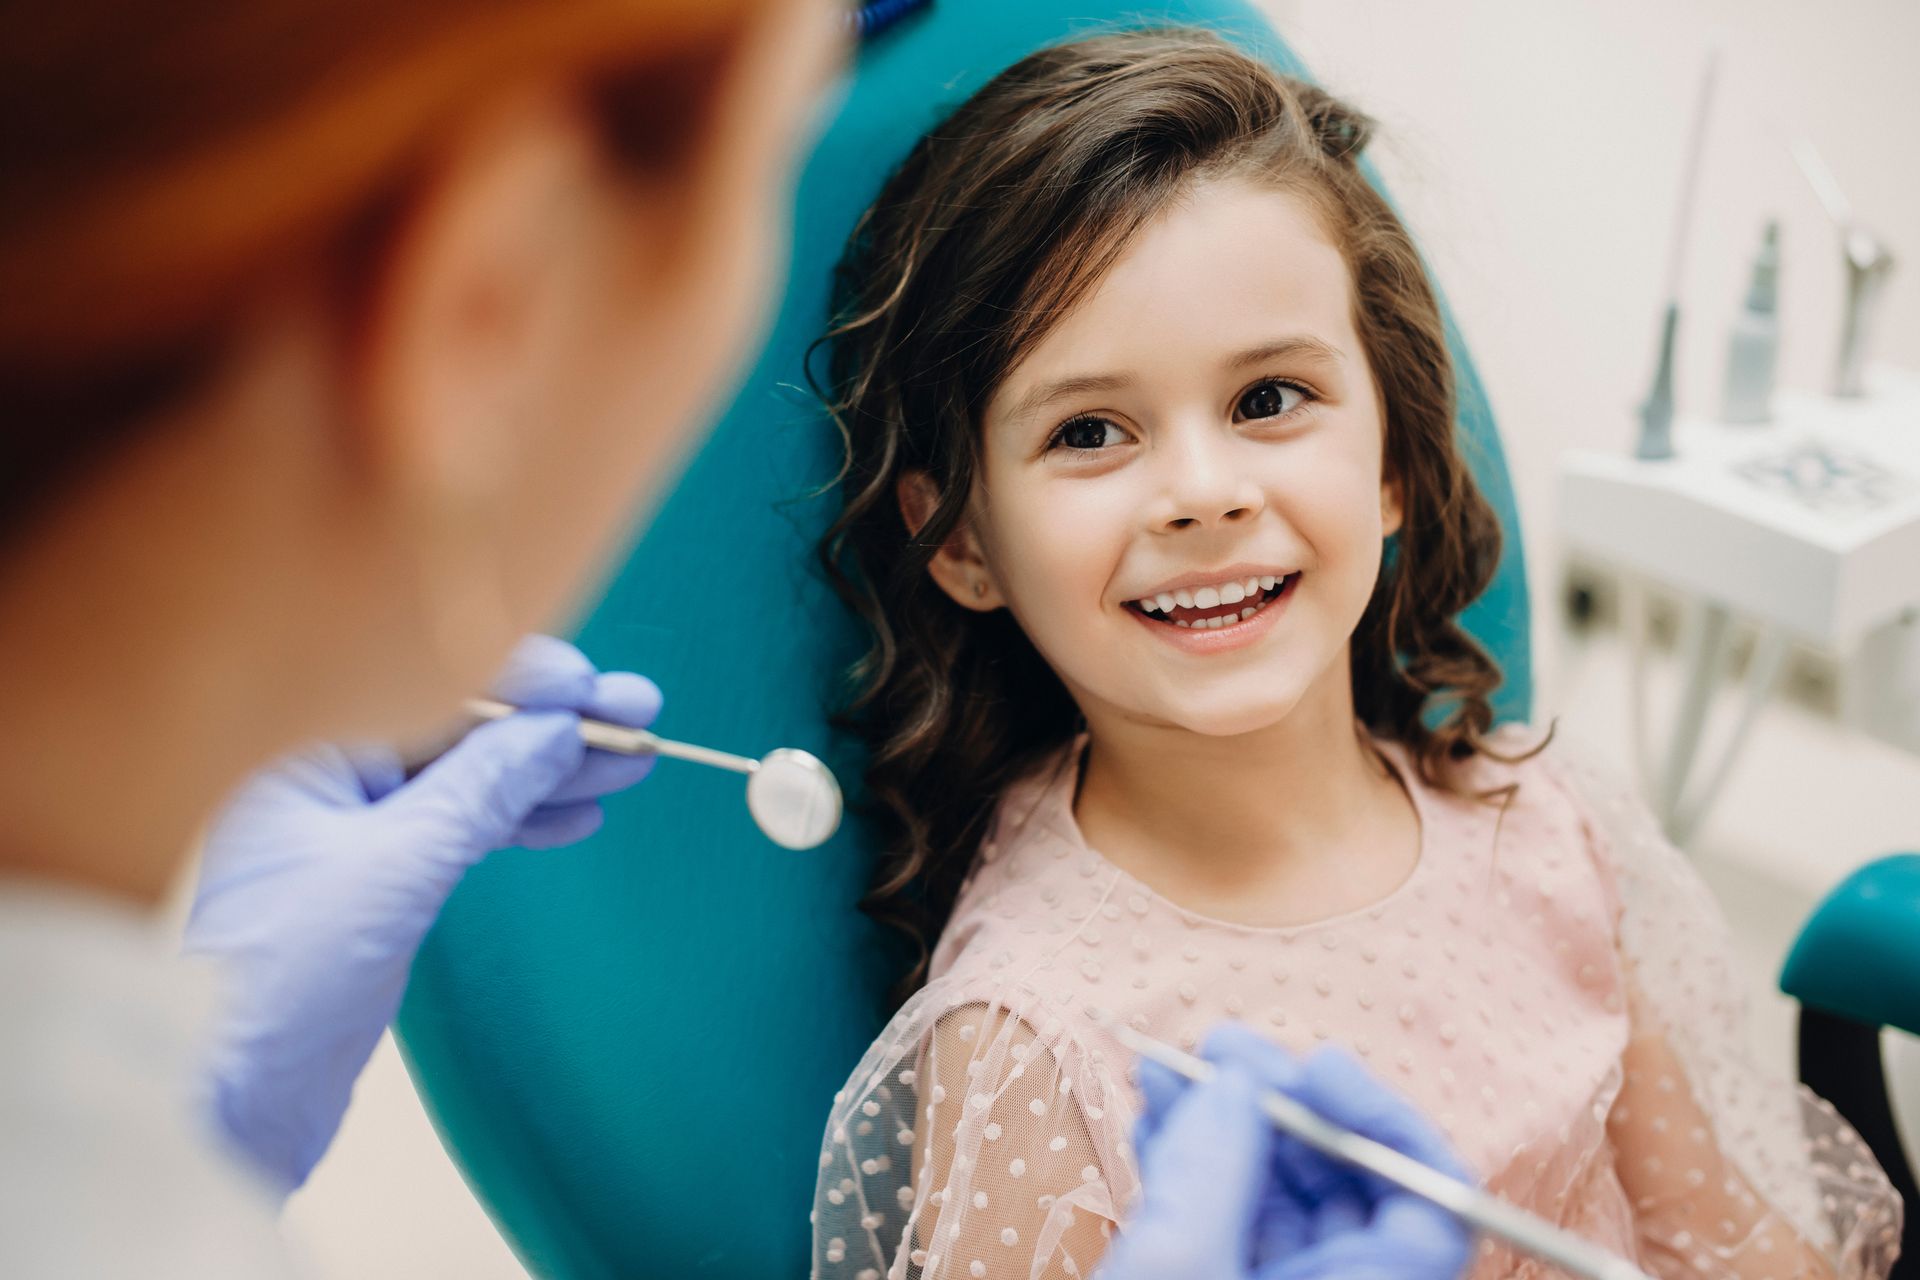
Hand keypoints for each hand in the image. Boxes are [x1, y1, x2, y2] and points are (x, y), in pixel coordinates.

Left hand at [184, 635, 660, 1192]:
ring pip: (470, 777)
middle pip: (460, 724)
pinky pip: (460, 826)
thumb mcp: (393, 871)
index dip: (524, 681)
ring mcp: (349, 824)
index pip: (430, 681)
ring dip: (551, 771)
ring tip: (630, 762)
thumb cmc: (272, 980)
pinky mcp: (373, 877)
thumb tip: (557, 730)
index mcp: (302, 744)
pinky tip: (578, 814)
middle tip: (639, 714)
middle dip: (553, 723)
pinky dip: (520, 821)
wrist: (220, 1101)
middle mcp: (322, 769)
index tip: (596, 691)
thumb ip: (480, 791)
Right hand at [1100, 1022, 1472, 1279]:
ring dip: (1224, 1118)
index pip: (1433, 1206)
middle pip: (1349, 1186)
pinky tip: (1158, 1112)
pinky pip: (1230, 1216)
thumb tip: (1235, 1084)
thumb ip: (1213, 1174)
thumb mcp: (1178, 1268)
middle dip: (1283, 1103)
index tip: (1316, 1067)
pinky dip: (1194, 1160)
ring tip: (1166, 1068)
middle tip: (1220, 1049)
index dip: (1385, 1124)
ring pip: (1280, 1195)